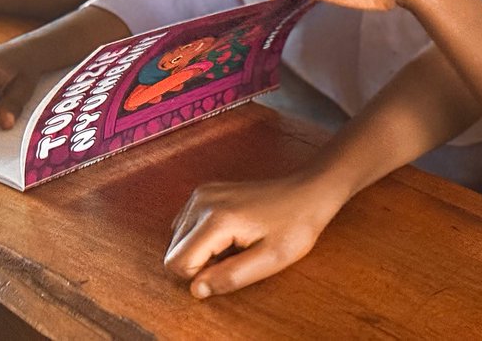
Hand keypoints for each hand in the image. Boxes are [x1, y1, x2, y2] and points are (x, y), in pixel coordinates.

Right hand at [164, 173, 343, 297]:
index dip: (201, 276)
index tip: (232, 265)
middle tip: (236, 255)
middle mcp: (202, 201)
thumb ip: (230, 277)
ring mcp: (203, 193)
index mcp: (217, 219)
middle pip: (174, 251)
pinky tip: (229, 234)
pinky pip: (185, 225)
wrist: (308, 192)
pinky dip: (201, 236)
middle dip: (199, 263)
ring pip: (178, 239)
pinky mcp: (206, 191)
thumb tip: (196, 289)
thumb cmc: (295, 226)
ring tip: (235, 244)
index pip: (177, 263)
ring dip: (200, 250)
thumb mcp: (270, 260)